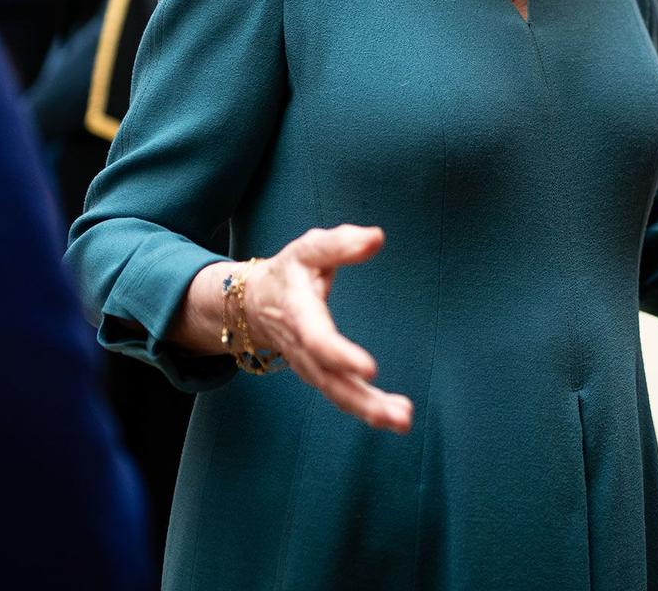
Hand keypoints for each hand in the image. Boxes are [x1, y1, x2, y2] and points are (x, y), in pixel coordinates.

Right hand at [220, 225, 412, 434]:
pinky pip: (341, 395)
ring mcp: (309, 366)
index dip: (340, 355)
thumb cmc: (290, 271)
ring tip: (403, 420)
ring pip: (337, 394)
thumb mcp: (308, 249)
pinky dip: (366, 409)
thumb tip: (376, 237)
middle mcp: (302, 347)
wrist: (253, 303)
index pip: (317, 339)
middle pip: (330, 380)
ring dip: (370, 410)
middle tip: (399, 415)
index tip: (370, 369)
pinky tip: (394, 416)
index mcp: (299, 313)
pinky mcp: (319, 374)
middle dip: (362, 400)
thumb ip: (341, 243)